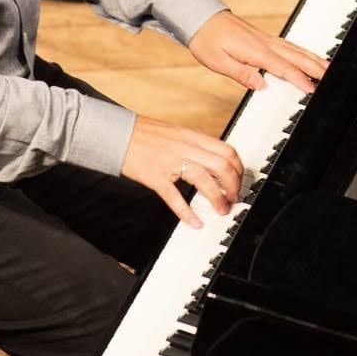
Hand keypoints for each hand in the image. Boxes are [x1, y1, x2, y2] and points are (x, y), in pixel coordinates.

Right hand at [121, 116, 245, 227]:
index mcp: (192, 137)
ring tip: (221, 209)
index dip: (238, 169)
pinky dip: (187, 212)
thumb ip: (195, 146)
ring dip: (217, 198)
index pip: (226, 150)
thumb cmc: (145, 134)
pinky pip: (174, 196)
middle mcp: (185, 147)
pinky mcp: (155, 176)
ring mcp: (170, 162)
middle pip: (221, 165)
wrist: (117, 133)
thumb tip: (214, 161)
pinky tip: (194, 222)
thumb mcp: (176, 134)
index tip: (240, 181)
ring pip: (204, 179)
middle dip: (233, 185)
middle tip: (234, 198)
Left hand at [189, 9, 327, 93]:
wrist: (199, 17)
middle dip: (316, 68)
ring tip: (328, 68)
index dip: (299, 79)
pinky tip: (308, 57)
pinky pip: (289, 46)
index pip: (283, 68)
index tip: (312, 89)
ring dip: (313, 59)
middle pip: (296, 57)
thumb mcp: (218, 61)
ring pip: (296, 50)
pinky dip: (303, 52)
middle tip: (333, 78)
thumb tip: (261, 85)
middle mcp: (265, 43)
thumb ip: (241, 73)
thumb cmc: (206, 40)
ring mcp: (266, 39)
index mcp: (255, 51)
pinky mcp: (264, 38)